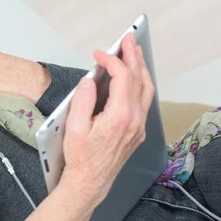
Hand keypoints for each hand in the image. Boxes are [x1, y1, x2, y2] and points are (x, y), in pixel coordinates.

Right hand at [60, 33, 154, 205]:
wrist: (90, 181)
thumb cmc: (80, 157)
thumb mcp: (74, 127)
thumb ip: (83, 99)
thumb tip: (90, 81)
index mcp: (119, 116)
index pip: (122, 78)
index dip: (111, 61)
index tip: (98, 54)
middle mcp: (134, 119)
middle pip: (139, 79)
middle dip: (133, 56)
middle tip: (128, 39)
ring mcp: (138, 126)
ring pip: (147, 89)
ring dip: (141, 68)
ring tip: (135, 52)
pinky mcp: (137, 131)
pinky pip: (144, 100)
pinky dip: (140, 83)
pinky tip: (134, 77)